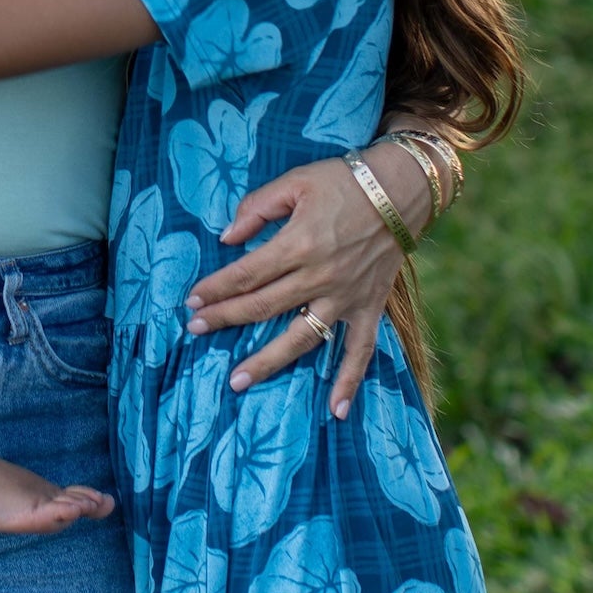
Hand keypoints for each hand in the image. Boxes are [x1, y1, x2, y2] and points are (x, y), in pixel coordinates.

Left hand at [182, 150, 422, 416]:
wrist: (401, 191)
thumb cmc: (343, 181)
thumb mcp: (295, 183)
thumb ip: (258, 208)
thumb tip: (226, 237)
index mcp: (298, 245)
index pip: (246, 275)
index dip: (216, 289)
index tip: (191, 302)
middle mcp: (320, 277)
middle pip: (263, 307)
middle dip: (225, 319)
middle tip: (195, 331)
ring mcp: (346, 298)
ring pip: (301, 338)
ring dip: (268, 362)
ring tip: (238, 381)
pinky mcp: (369, 308)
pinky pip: (361, 352)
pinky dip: (350, 382)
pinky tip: (336, 411)